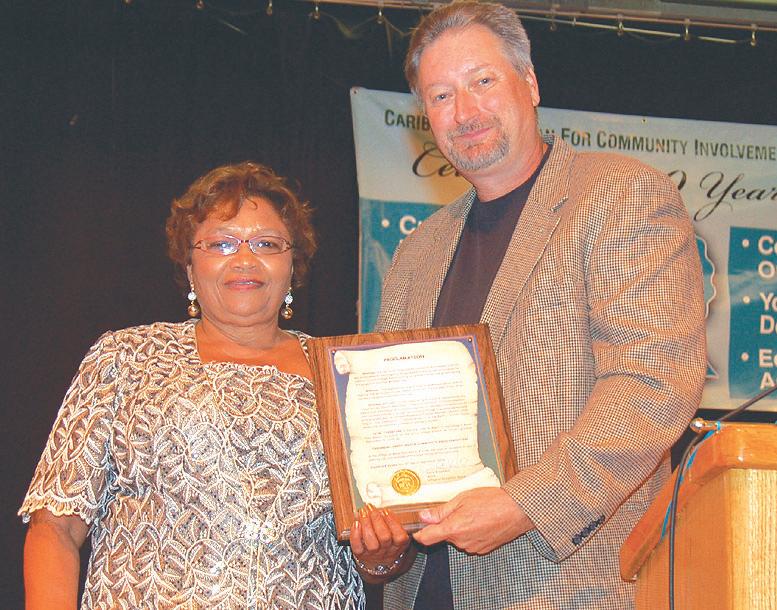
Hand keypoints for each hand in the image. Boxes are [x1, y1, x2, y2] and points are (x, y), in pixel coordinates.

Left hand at [350, 504, 411, 581]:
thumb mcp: (397, 535)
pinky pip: (357, 547)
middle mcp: (387, 551)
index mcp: (399, 545)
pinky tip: (356, 523)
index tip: (386, 510)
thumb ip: (394, 523)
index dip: (392, 522)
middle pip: (384, 537)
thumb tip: (384, 509)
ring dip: (366, 524)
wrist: (379, 565)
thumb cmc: (388, 544)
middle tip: (371, 508)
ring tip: (363, 512)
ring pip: (371, 542)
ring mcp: (373, 554)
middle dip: (377, 519)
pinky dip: (355, 534)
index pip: (399, 536)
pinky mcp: (361, 555)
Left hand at [413, 487, 533, 554]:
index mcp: (453, 529)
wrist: (516, 511)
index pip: (427, 538)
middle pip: (444, 536)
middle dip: (447, 525)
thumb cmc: (491, 501)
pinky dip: (472, 534)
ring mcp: (473, 548)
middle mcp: (461, 542)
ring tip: (474, 514)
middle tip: (459, 510)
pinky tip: (482, 522)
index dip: (419, 534)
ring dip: (460, 529)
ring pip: (458, 539)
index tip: (417, 529)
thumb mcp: (462, 499)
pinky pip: (470, 542)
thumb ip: (441, 511)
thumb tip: (423, 517)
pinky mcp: (483, 550)